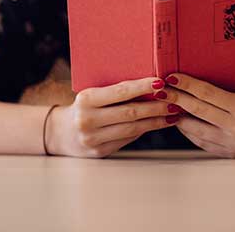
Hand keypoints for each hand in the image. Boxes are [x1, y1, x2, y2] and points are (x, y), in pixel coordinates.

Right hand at [46, 77, 179, 157]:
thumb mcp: (92, 95)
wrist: (60, 133)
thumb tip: (151, 86)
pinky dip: (145, 130)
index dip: (142, 87)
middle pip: (130, 112)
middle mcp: (87, 120)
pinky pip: (128, 139)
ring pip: (132, 129)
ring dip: (156, 121)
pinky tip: (158, 124)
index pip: (120, 91)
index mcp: (86, 100)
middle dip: (156, 107)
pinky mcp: (100, 152)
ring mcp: (93, 139)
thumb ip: (115, 93)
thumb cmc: (83, 108)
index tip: (161, 82)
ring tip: (173, 114)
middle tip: (175, 101)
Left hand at [154, 73, 234, 157]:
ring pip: (195, 129)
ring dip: (178, 117)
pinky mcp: (229, 154)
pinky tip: (181, 122)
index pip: (207, 94)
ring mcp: (231, 143)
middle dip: (175, 99)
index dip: (187, 85)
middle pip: (197, 111)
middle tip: (161, 90)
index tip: (172, 77)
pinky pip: (201, 142)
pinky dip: (189, 132)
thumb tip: (195, 85)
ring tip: (166, 106)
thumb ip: (224, 94)